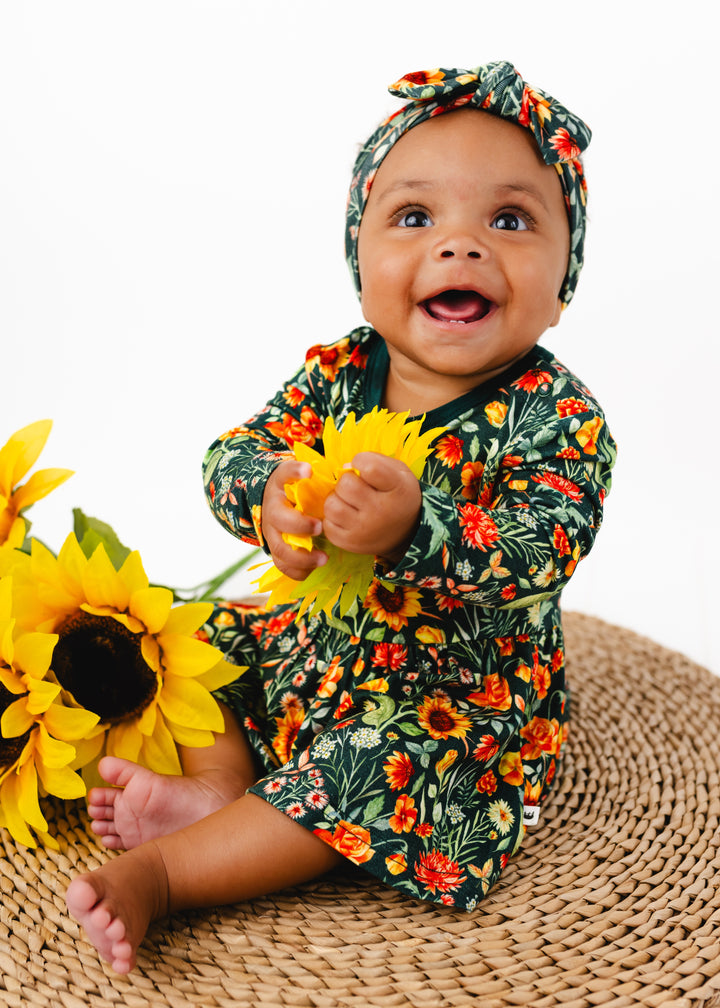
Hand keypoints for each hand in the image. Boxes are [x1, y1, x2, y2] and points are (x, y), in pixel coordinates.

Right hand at [261, 460, 326, 580]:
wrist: (275, 504)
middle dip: (299, 525)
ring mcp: (272, 532)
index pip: (284, 473)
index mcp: (281, 486)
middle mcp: (272, 509)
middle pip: (279, 518)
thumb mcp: (302, 476)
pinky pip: (282, 565)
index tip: (309, 472)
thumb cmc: (297, 490)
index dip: (294, 472)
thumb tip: (330, 471)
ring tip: (324, 558)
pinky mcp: (276, 550)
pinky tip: (313, 569)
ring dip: (301, 557)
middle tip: (320, 527)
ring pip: (280, 549)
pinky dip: (298, 570)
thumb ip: (314, 473)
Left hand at [323, 452, 420, 563]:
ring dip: (336, 499)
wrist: (406, 534)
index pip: (370, 468)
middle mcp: (381, 511)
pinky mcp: (351, 543)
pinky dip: (332, 518)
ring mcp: (364, 530)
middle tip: (356, 487)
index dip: (361, 461)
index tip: (363, 467)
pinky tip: (346, 516)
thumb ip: (375, 461)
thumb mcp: (398, 472)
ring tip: (348, 501)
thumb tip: (344, 468)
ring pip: (332, 505)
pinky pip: (327, 525)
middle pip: (346, 486)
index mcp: (397, 489)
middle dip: (346, 481)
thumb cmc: (397, 495)